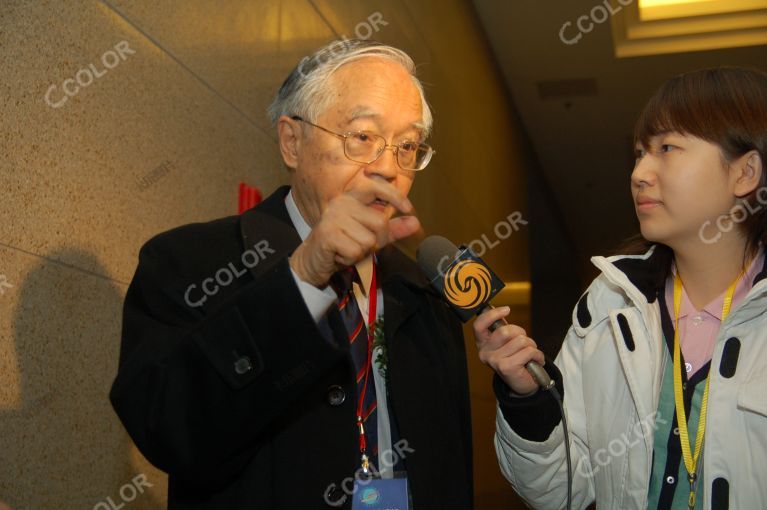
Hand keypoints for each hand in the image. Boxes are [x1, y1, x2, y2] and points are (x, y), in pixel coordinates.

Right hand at [290, 180, 419, 286]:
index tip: (408, 208)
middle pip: (380, 222)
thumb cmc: (343, 244)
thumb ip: (392, 229)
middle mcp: (341, 203)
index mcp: (351, 197)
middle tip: (362, 245)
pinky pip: (356, 250)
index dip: (394, 195)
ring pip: (369, 240)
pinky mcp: (328, 234)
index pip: (376, 186)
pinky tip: (340, 255)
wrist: (313, 260)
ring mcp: (333, 217)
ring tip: (347, 248)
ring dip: (361, 251)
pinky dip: (351, 258)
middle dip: (377, 241)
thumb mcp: (370, 234)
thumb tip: (415, 222)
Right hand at [473, 306, 545, 395]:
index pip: (479, 325)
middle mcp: (484, 353)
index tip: (506, 309)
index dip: (492, 314)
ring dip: (531, 345)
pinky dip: (537, 355)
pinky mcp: (506, 367)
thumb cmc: (516, 359)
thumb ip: (503, 330)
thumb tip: (503, 310)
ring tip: (530, 354)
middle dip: (521, 333)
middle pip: (505, 330)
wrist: (523, 384)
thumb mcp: (506, 343)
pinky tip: (535, 361)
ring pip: (520, 340)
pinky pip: (528, 352)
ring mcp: (494, 361)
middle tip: (525, 343)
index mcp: (482, 344)